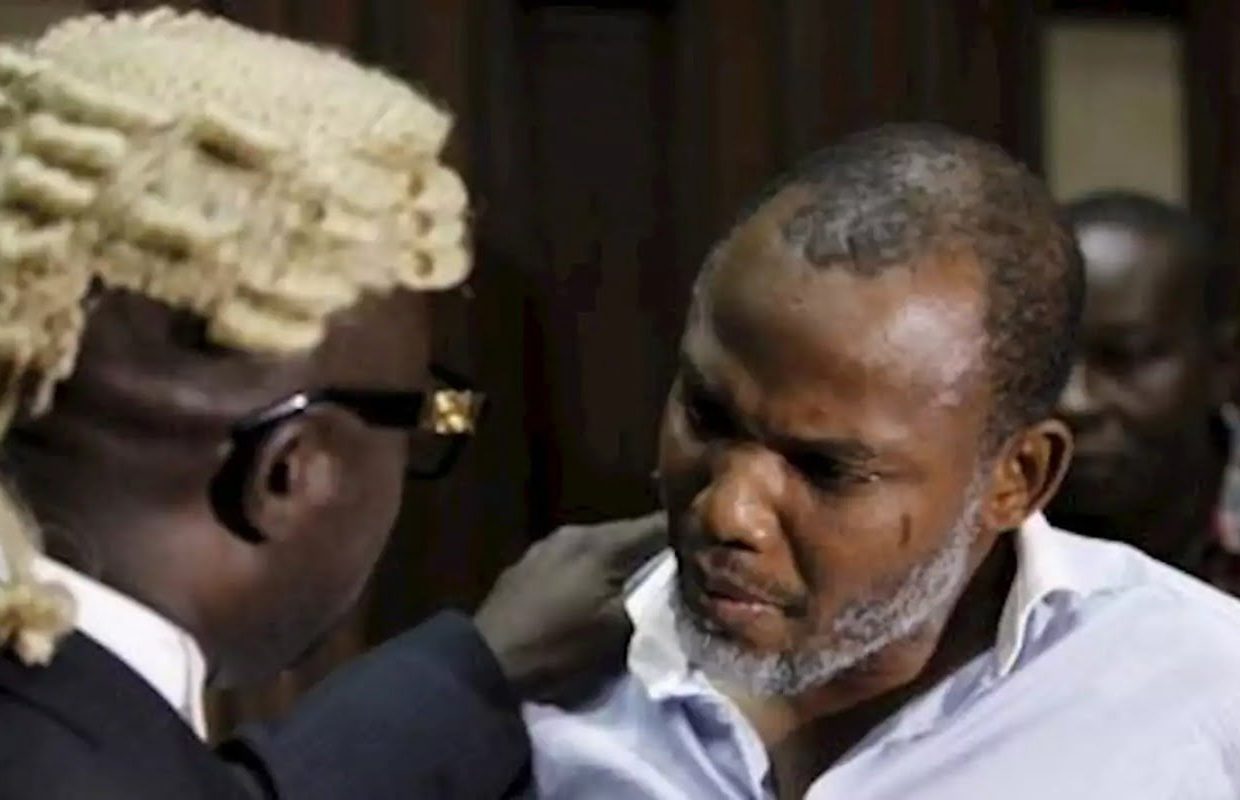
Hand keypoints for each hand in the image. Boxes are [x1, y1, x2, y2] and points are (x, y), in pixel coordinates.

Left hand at [474, 512, 666, 705]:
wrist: (486, 662)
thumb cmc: (558, 646)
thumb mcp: (618, 632)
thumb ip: (652, 602)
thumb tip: (677, 585)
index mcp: (601, 542)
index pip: (657, 525)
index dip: (684, 536)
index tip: (706, 549)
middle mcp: (574, 532)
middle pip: (628, 533)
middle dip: (654, 550)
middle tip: (679, 570)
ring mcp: (546, 546)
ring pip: (600, 545)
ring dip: (621, 560)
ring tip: (639, 582)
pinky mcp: (528, 564)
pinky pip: (574, 558)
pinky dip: (593, 569)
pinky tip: (596, 588)